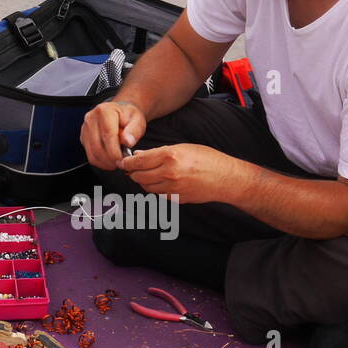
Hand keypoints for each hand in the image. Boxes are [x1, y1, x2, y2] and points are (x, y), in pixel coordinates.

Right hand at [81, 100, 146, 169]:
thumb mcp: (137, 120)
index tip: (122, 160)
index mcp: (104, 111)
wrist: (119, 113)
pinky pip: (90, 156)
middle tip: (121, 163)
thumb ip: (134, 131)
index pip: (107, 135)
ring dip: (105, 163)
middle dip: (110, 159)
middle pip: (97, 146)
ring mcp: (85, 129)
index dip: (114, 151)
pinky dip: (100, 162)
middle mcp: (91, 118)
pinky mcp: (84, 138)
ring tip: (117, 162)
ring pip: (92, 154)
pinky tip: (110, 161)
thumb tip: (128, 142)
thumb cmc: (128, 116)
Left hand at [121, 144, 239, 204]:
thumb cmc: (207, 159)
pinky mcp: (176, 199)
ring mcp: (172, 188)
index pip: (139, 161)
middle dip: (132, 173)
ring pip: (146, 188)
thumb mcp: (183, 147)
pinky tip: (159, 182)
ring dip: (142, 182)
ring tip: (145, 175)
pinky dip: (154, 189)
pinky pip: (158, 195)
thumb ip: (159, 152)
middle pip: (139, 176)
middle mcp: (169, 173)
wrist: (225, 178)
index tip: (123, 162)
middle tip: (130, 169)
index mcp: (170, 156)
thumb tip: (139, 155)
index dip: (127, 162)